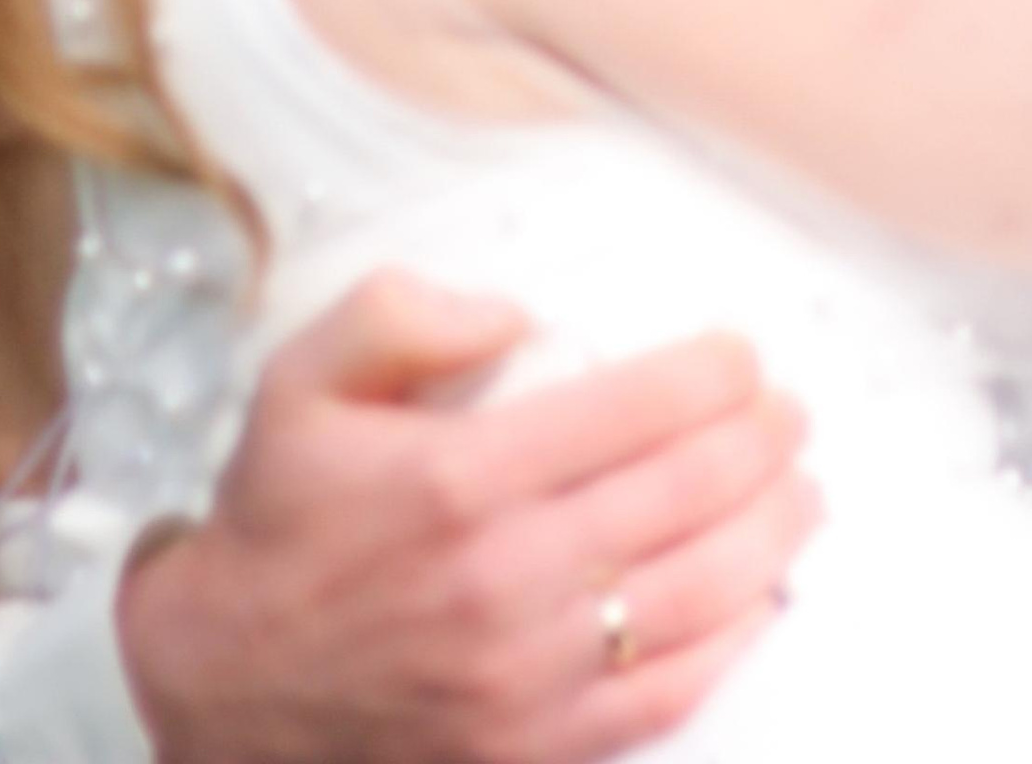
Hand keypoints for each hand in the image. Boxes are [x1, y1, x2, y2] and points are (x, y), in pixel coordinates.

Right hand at [116, 268, 818, 763]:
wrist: (229, 684)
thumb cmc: (281, 520)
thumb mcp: (300, 382)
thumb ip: (396, 314)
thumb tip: (511, 311)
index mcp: (456, 479)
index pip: (628, 410)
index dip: (708, 375)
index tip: (741, 356)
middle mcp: (502, 578)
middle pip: (681, 496)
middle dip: (757, 443)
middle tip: (787, 413)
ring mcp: (525, 676)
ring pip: (695, 594)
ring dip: (768, 533)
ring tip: (801, 490)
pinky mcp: (535, 748)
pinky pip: (666, 695)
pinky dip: (732, 642)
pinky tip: (761, 595)